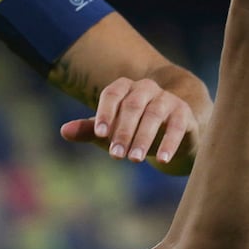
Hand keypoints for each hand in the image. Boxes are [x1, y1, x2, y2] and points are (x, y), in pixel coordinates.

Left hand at [60, 77, 197, 170]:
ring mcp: (167, 99)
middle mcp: (146, 89)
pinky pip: (177, 126)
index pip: (112, 94)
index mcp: (124, 88)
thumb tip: (63, 131)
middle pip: (132, 106)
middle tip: (115, 156)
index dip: (105, 112)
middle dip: (122, 132)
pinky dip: (169, 143)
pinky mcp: (184, 114)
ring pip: (154, 115)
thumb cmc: (133, 128)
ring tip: (134, 160)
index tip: (99, 135)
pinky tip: (162, 159)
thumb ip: (88, 130)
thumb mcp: (110, 129)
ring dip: (143, 139)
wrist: (172, 127)